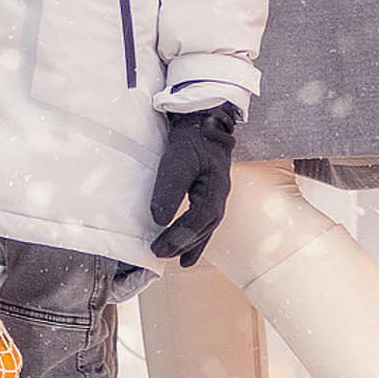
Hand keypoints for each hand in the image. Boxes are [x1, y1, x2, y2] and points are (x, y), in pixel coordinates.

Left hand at [149, 103, 239, 265]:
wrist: (204, 117)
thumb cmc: (192, 138)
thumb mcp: (177, 161)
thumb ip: (170, 190)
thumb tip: (159, 220)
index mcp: (215, 189)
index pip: (196, 222)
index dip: (177, 238)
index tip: (157, 248)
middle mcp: (220, 195)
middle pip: (203, 228)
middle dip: (182, 244)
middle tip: (160, 254)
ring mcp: (218, 193)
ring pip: (206, 225)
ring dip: (192, 242)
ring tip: (180, 260)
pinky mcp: (211, 190)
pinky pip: (206, 218)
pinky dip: (198, 233)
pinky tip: (191, 242)